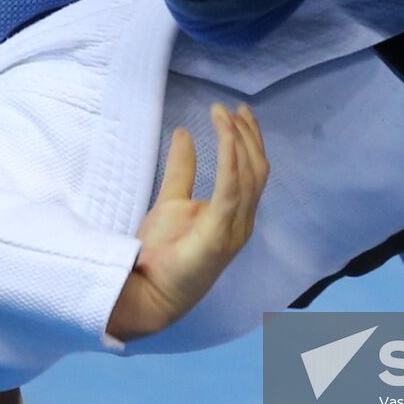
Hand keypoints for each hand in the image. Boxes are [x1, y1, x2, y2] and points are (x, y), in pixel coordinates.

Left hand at [107, 103, 268, 340]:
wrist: (146, 294)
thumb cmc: (160, 254)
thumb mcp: (171, 201)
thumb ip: (182, 169)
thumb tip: (184, 133)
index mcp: (235, 216)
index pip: (254, 172)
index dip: (249, 140)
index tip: (238, 112)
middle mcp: (242, 221)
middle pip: (257, 170)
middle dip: (248, 135)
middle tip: (233, 109)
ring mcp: (234, 229)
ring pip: (249, 175)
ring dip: (238, 140)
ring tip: (223, 115)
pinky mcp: (218, 233)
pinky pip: (231, 187)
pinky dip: (229, 156)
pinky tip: (223, 134)